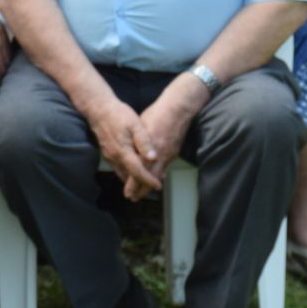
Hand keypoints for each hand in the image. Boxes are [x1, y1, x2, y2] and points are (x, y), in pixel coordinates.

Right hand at [86, 98, 163, 200]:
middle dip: (141, 185)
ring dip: (134, 180)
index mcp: (123, 151)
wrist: (98, 109)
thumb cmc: (118, 114)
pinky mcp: (107, 153)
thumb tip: (153, 158)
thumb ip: (144, 142)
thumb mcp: (135, 124)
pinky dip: (128, 172)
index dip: (148, 180)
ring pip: (123, 174)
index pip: (137, 172)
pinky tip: (135, 169)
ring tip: (148, 180)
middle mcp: (115, 157)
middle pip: (129, 178)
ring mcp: (109, 156)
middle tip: (155, 186)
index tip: (158, 186)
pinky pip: (119, 168)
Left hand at [126, 79, 203, 200]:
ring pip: (158, 175)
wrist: (178, 108)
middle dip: (141, 190)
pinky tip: (154, 177)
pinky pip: (165, 167)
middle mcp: (160, 154)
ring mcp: (169, 154)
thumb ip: (136, 143)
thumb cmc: (157, 114)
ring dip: (150, 184)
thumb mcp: (141, 127)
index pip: (139, 172)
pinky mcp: (174, 152)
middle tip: (133, 198)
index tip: (127, 193)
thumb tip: (128, 153)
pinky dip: (158, 175)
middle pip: (150, 178)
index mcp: (149, 148)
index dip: (133, 184)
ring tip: (142, 193)